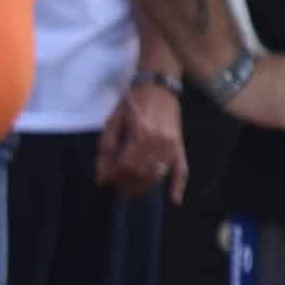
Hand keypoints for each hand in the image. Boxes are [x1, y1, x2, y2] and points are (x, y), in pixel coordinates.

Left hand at [97, 83, 189, 202]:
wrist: (159, 83)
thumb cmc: (133, 101)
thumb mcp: (113, 120)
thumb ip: (106, 147)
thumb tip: (101, 174)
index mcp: (140, 134)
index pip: (123, 167)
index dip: (111, 176)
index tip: (102, 179)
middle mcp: (158, 142)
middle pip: (139, 173)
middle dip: (124, 183)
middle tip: (115, 183)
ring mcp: (171, 144)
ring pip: (156, 175)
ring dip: (142, 187)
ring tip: (130, 190)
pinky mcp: (179, 144)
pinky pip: (182, 168)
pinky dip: (179, 185)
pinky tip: (174, 200)